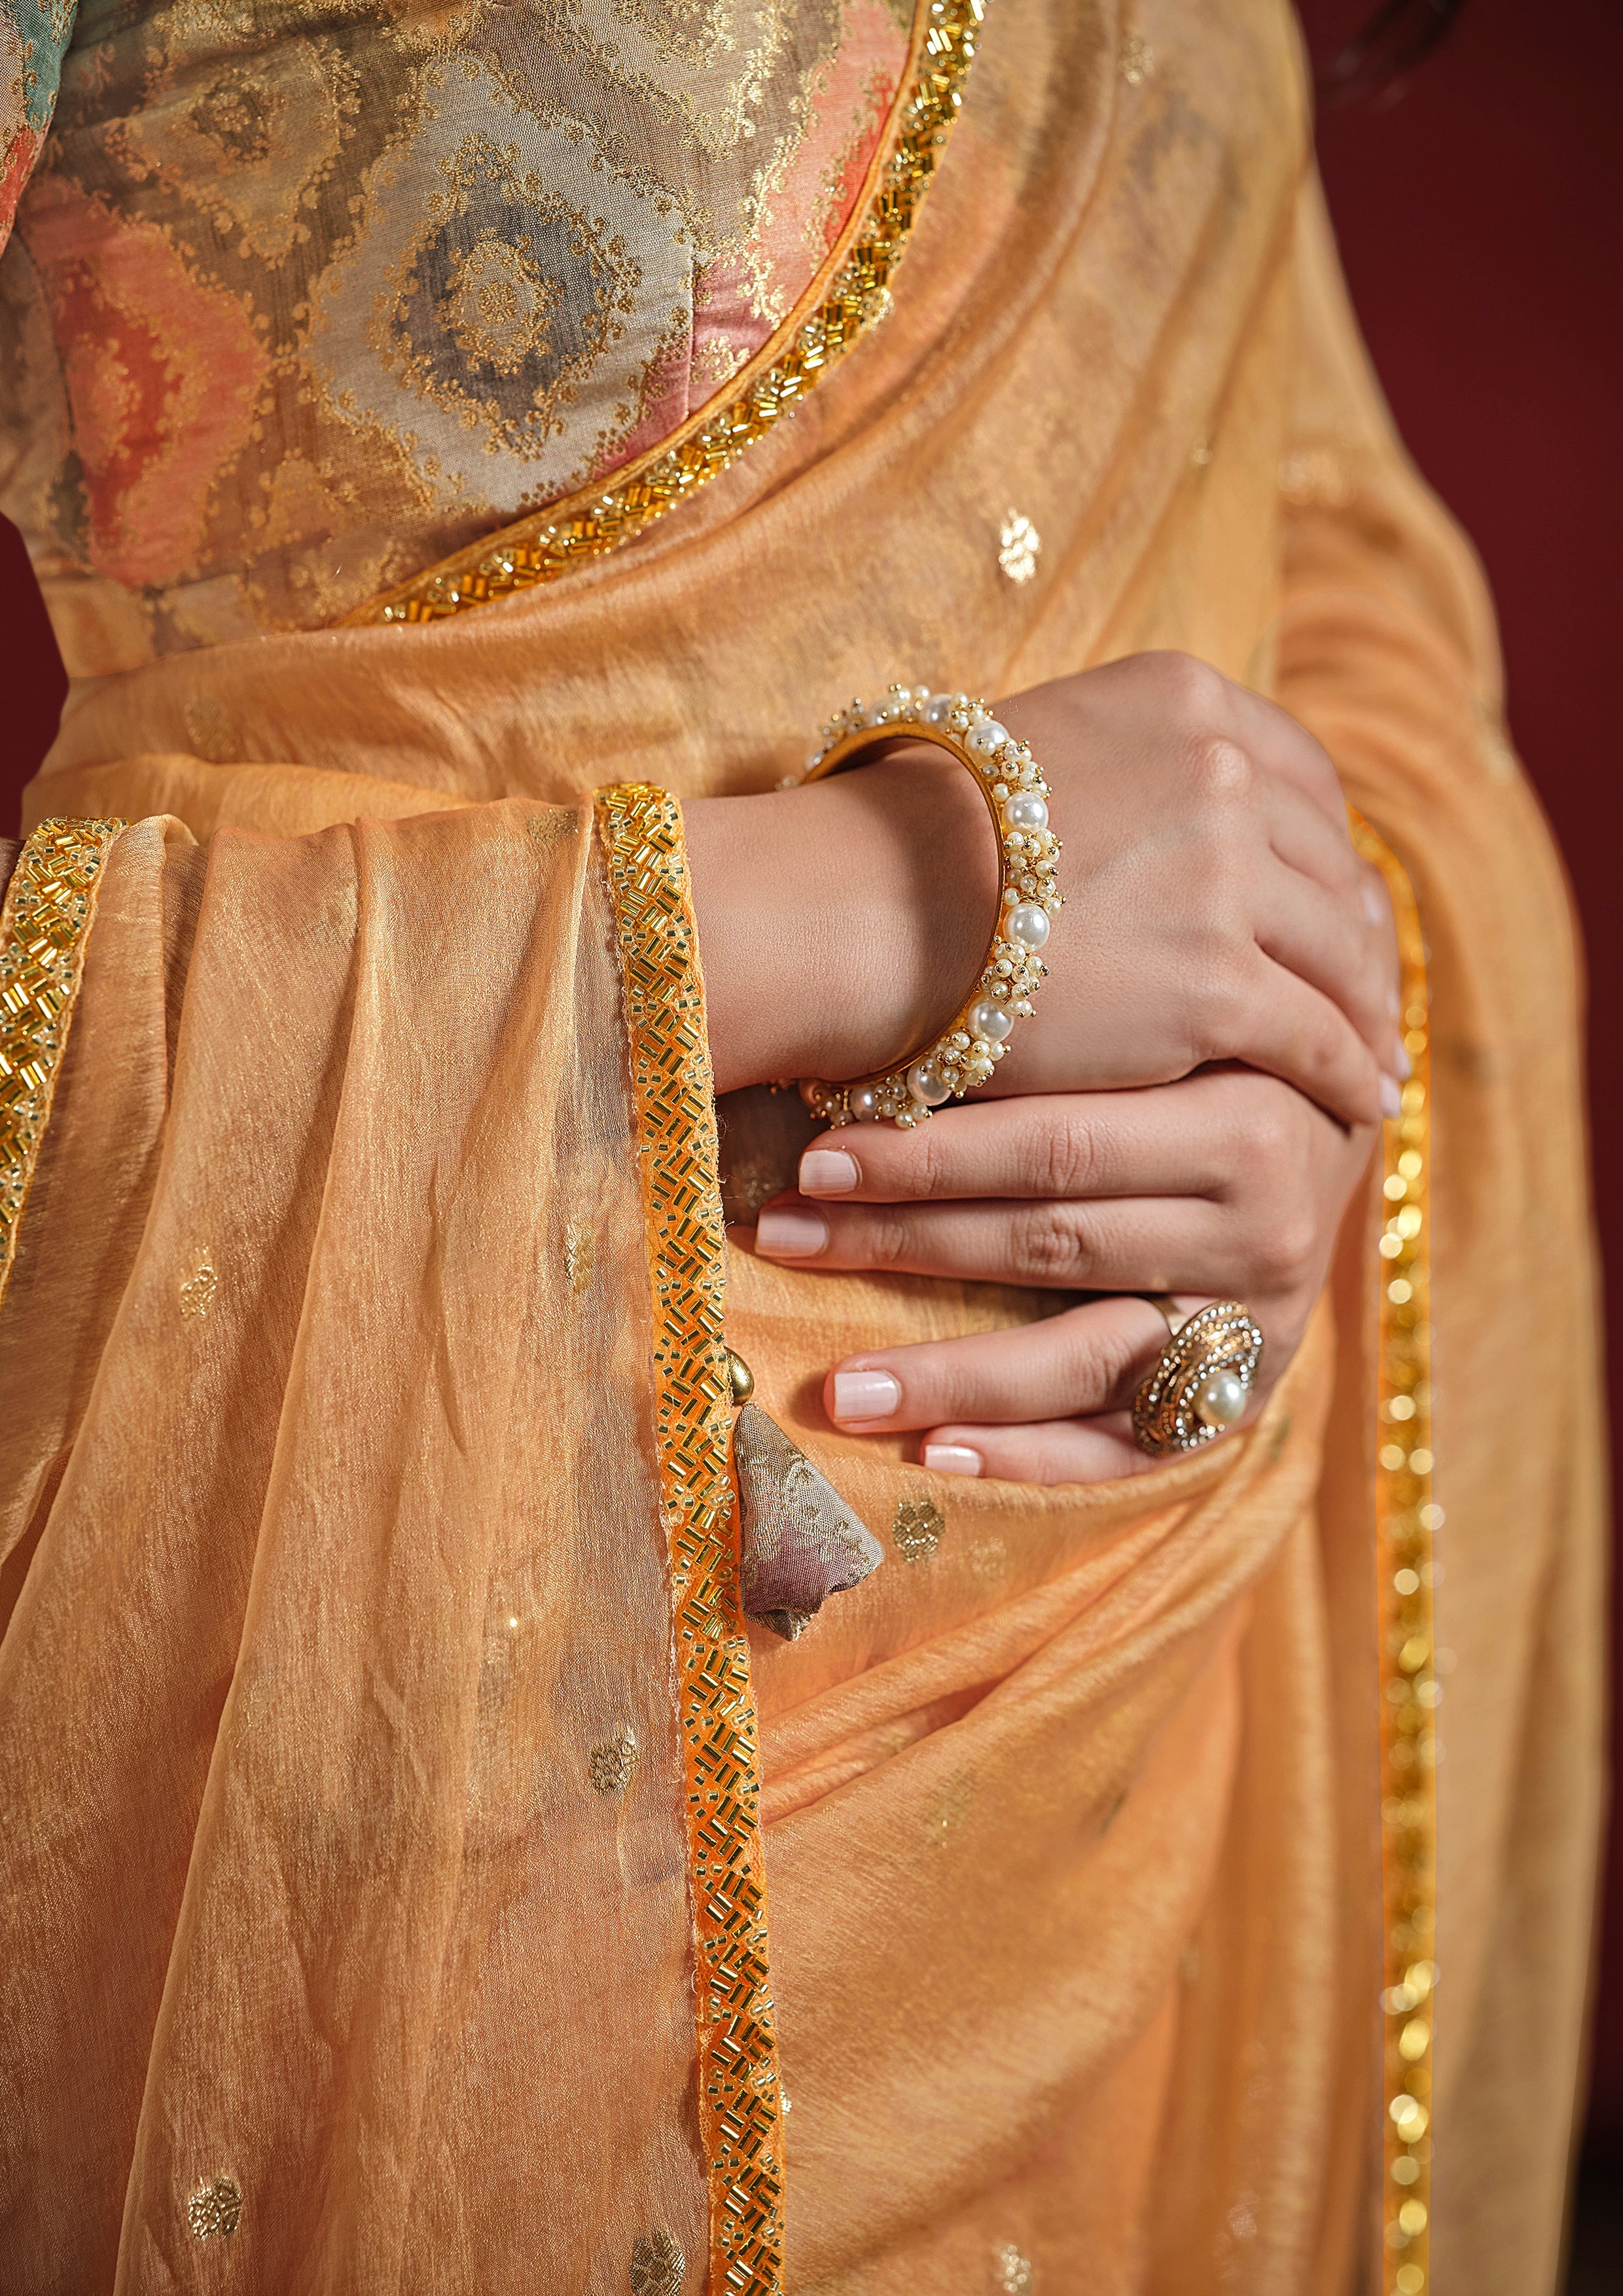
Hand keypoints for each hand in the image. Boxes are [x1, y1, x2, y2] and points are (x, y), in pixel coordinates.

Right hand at [686, 651, 1400, 1121]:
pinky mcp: (1217, 984)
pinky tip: (1357, 1097)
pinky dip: (1344, 1069)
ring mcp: (1227, 878)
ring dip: (1362, 1004)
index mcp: (1180, 699)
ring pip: (1338, 950)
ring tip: (1369, 1051)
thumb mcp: (1024, 757)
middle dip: (1350, 930)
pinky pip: (1314, 1033)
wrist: (851, 915)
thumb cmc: (898, 849)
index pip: (1296, 772)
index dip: (1320, 845)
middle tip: (1363, 984)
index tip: (1326, 896)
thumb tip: (1129, 818)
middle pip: (1327, 862)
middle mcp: (1221, 770)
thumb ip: (1108, 775)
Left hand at [750, 1068, 1373, 1483]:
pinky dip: (1037, 1456)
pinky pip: (1135, 1445)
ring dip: (952, 1378)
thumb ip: (1068, 1022)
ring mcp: (1260, 1317)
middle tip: (780, 1239)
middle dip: (901, 1243)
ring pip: (1084, 1358)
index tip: (813, 1156)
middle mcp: (1264, 1223)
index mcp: (1246, 1111)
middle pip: (1053, 1243)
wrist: (1351, 1105)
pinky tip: (938, 1459)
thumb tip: (875, 1031)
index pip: (1059, 1144)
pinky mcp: (1252, 1386)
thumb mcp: (1180, 1009)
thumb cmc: (1225, 1043)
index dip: (930, 1153)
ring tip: (839, 1391)